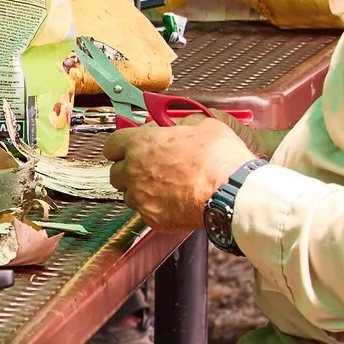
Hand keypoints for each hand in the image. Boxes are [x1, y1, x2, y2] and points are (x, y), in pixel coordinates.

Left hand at [99, 117, 254, 231]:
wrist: (232, 193)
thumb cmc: (219, 158)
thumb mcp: (203, 125)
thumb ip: (182, 124)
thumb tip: (180, 126)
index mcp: (140, 144)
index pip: (111, 145)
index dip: (121, 146)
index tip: (129, 148)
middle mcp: (134, 172)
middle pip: (116, 172)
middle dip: (129, 169)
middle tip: (149, 168)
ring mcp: (141, 198)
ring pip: (129, 195)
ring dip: (141, 190)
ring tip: (164, 187)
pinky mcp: (153, 219)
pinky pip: (146, 213)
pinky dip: (156, 208)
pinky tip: (174, 203)